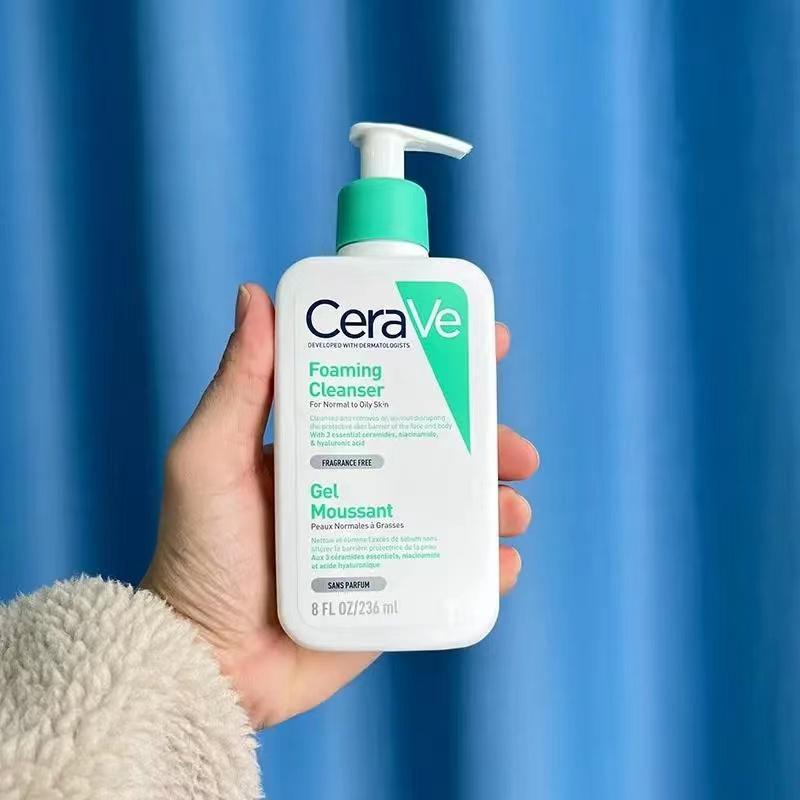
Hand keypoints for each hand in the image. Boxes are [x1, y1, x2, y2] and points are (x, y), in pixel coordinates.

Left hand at [141, 283, 538, 728]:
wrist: (210, 663)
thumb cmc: (199, 556)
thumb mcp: (209, 459)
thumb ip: (237, 384)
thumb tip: (255, 296)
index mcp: (324, 442)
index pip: (390, 388)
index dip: (439, 363)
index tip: (479, 340)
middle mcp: (360, 482)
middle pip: (439, 446)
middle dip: (487, 437)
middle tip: (514, 446)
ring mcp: (383, 537)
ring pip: (457, 506)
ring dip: (497, 499)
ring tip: (510, 507)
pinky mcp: (396, 591)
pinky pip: (456, 572)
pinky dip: (489, 563)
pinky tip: (502, 560)